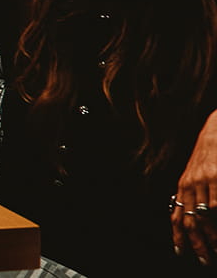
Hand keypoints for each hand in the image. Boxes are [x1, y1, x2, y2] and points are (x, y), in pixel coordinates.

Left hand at [173, 110, 216, 265]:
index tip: (180, 251)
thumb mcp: (195, 172)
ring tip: (215, 251)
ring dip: (212, 237)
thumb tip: (192, 213)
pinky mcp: (216, 177)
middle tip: (203, 259)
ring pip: (206, 216)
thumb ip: (193, 192)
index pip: (177, 215)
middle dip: (196, 243)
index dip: (178, 235)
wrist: (216, 130)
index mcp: (183, 185)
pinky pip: (216, 205)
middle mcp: (190, 184)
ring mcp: (205, 181)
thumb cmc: (209, 153)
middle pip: (190, 220)